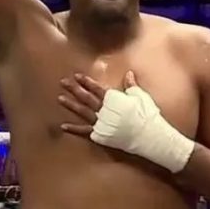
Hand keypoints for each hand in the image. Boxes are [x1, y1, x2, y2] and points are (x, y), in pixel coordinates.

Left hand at [59, 71, 195, 173]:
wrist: (149, 135)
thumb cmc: (147, 115)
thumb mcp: (140, 97)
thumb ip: (131, 86)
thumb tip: (128, 73)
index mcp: (113, 100)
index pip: (97, 88)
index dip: (86, 81)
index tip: (76, 75)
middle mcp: (104, 110)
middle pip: (87, 97)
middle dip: (74, 89)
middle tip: (63, 82)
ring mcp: (101, 122)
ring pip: (83, 112)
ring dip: (71, 105)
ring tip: (60, 98)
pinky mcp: (100, 134)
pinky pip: (85, 132)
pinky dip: (73, 129)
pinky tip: (62, 125)